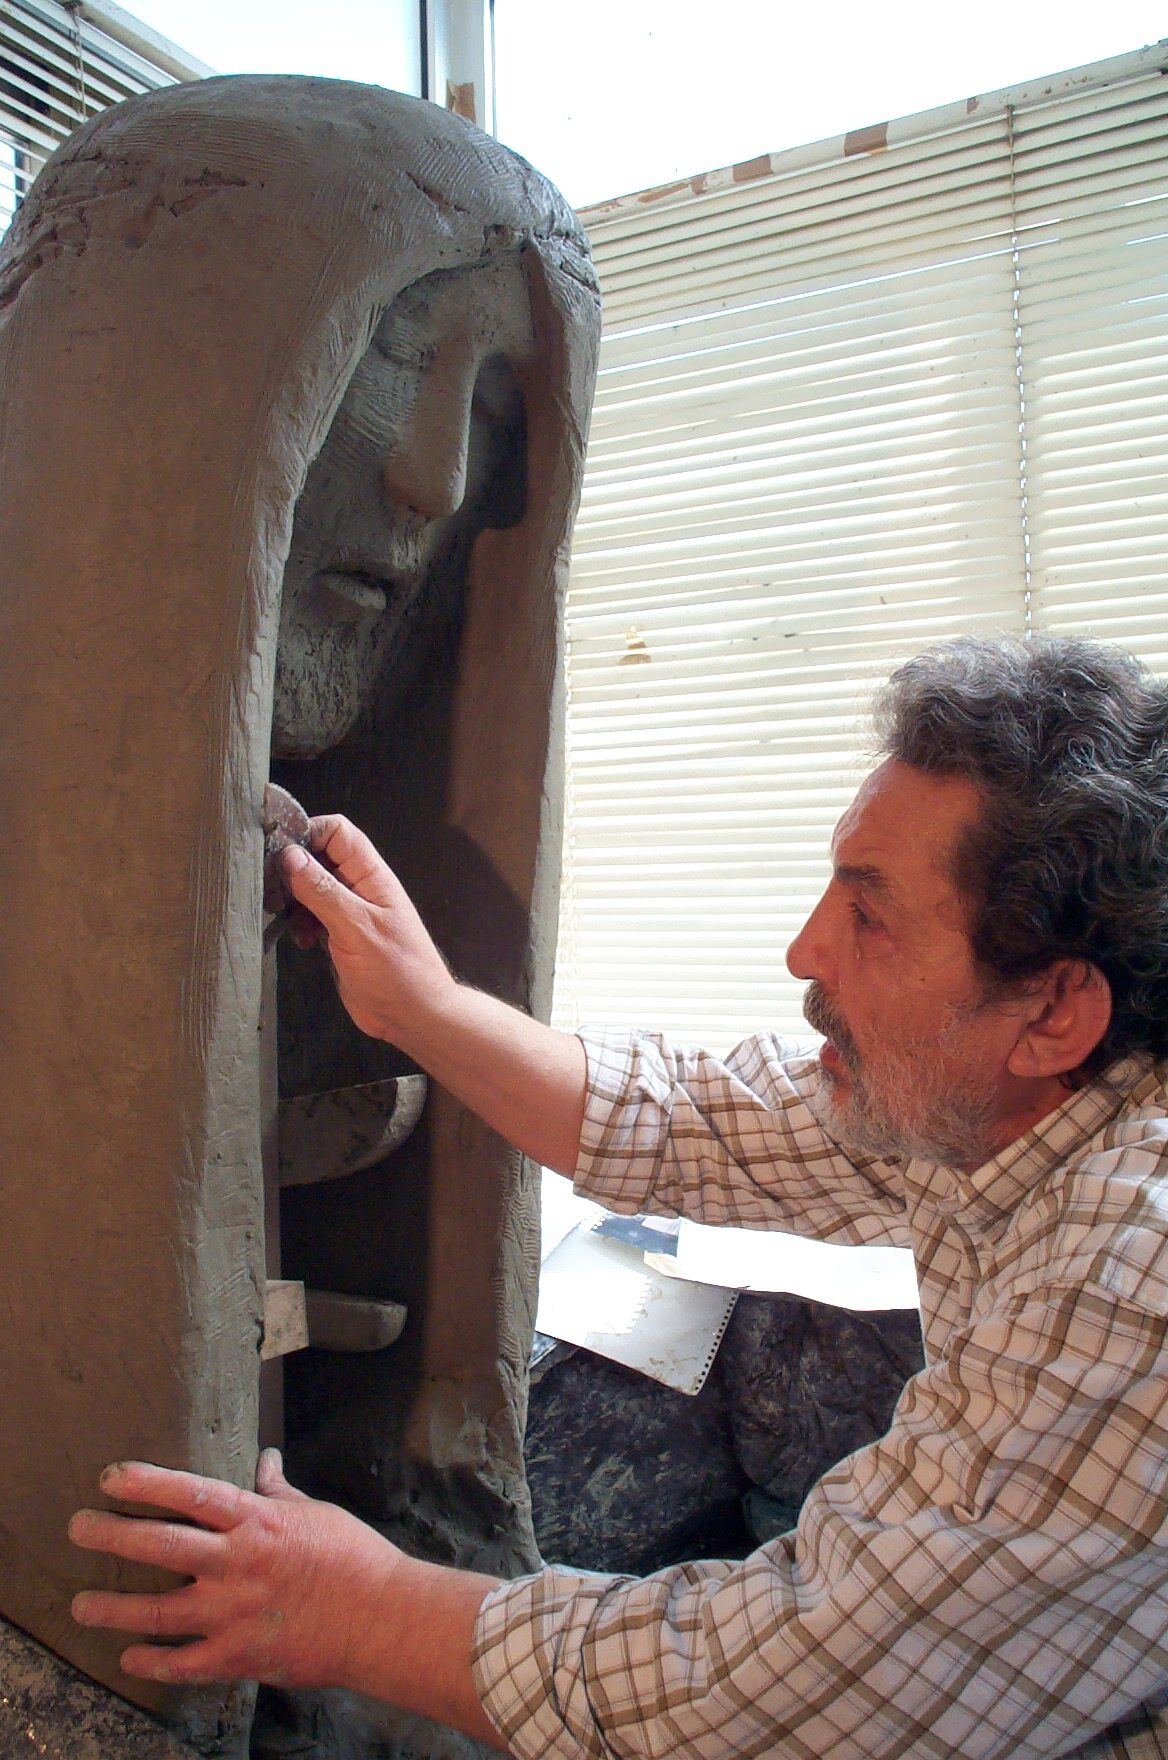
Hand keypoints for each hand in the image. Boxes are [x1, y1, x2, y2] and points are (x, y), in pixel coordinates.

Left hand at [69, 1451, 400, 1689]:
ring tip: (82, 1605)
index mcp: (256, 1521)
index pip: (189, 1494)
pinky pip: (184, 1662)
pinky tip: (130, 1657)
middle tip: (78, 1529)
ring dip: (116, 1608)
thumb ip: (279, 1490)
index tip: (110, 1478)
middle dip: (113, 1537)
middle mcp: (236, 1563)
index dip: (146, 1484)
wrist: (380, 1617)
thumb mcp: (314, 1512)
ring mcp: (234, 1613)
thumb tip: (264, 1460)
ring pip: (159, 1611)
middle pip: (161, 1546)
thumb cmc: (353, 1557)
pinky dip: (152, 1661)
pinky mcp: (239, 1655)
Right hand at [278, 815, 454, 1045]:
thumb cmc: (397, 971)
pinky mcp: (340, 934)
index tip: (279, 853)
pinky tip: (305, 942)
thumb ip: (323, 891)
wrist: (412, 1016)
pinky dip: (301, 923)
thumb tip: (291, 855)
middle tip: (275, 894)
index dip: (308, 833)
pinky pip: (312, 915)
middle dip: (292, 871)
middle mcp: (360, 888)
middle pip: (318, 858)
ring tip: (292, 923)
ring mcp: (349, 911)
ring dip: (294, 901)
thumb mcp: (356, 928)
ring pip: (310, 888)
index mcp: (371, 876)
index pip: (337, 831)